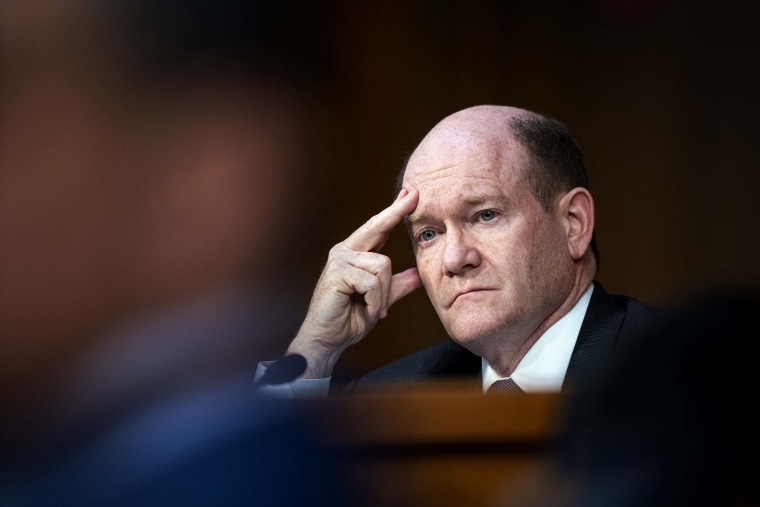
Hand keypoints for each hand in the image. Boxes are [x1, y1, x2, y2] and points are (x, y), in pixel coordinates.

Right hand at [287, 189, 422, 377]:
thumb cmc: (349, 319)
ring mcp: (339, 260)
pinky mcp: (337, 273)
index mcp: (354, 254)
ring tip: (374, 309)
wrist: (328, 340)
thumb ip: (398, 285)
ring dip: (384, 294)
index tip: (410, 194)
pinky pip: (372, 282)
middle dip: (396, 212)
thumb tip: (418, 273)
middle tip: (414, 195)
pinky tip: (367, 311)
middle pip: (377, 227)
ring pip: (382, 264)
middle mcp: (344, 251)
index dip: (394, 211)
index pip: (378, 228)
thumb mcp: (381, 300)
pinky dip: (376, 301)